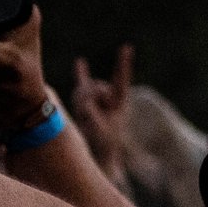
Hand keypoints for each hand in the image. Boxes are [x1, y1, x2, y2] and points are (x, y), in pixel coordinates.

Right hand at [69, 46, 133, 183]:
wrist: (100, 157)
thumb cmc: (103, 146)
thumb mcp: (98, 129)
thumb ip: (90, 111)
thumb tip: (82, 96)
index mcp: (119, 103)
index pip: (120, 80)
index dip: (123, 64)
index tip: (127, 48)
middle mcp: (110, 98)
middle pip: (96, 86)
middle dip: (89, 96)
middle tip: (88, 115)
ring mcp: (99, 100)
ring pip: (85, 89)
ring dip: (81, 99)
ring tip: (83, 117)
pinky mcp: (88, 104)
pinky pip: (82, 86)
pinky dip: (81, 74)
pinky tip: (80, 61)